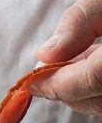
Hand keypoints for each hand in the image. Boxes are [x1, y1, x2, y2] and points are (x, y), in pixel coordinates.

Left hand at [29, 0, 101, 115]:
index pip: (90, 80)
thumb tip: (46, 55)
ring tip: (82, 59)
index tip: (29, 82)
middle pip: (98, 101)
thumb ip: (80, 21)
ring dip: (86, 90)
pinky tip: (99, 64)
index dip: (55, 85)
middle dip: (67, 89)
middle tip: (50, 69)